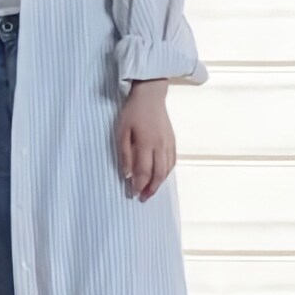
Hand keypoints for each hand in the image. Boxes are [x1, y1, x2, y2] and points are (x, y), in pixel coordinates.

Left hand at [116, 79, 174, 200]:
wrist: (151, 95)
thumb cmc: (133, 112)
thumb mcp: (122, 131)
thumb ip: (125, 153)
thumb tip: (127, 174)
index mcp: (146, 143)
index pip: (144, 171)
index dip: (139, 185)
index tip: (133, 194)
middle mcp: (160, 145)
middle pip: (158, 174)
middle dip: (151, 189)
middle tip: (143, 198)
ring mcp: (168, 143)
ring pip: (167, 169)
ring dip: (159, 183)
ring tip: (151, 191)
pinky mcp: (173, 140)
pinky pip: (172, 161)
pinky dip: (167, 172)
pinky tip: (160, 176)